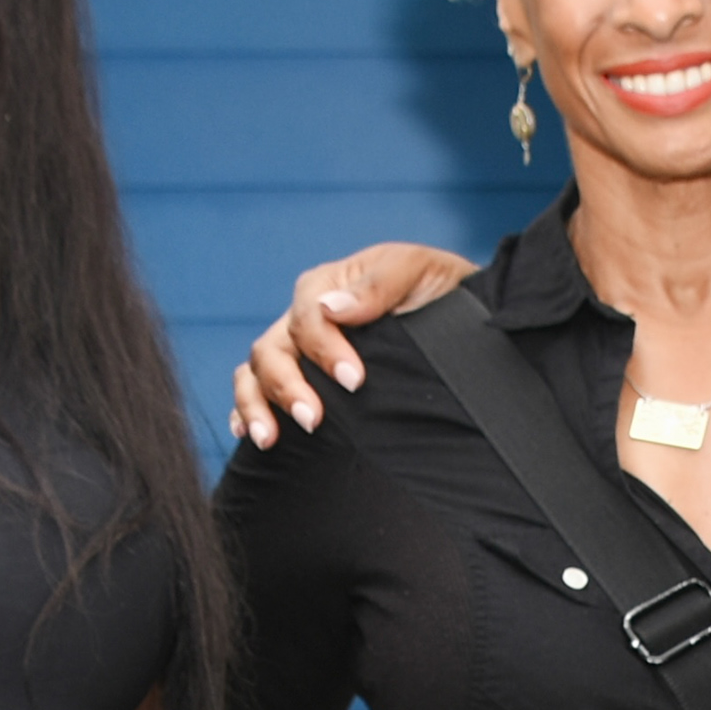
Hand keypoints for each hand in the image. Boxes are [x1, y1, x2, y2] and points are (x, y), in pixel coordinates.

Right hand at [225, 242, 474, 446]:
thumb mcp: (417, 270)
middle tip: (312, 419)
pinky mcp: (302, 380)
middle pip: (272, 349)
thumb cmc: (439, 290)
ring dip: (257, 404)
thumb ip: (378, 285)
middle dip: (286, 386)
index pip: (307, 318)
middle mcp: (306, 319)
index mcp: (328, 286)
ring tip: (269, 439)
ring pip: (256, 372)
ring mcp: (299, 351)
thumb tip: (331, 309)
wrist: (463, 320)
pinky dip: (247, 411)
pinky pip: (257, 391)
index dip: (324, 349)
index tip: (354, 380)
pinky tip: (252, 435)